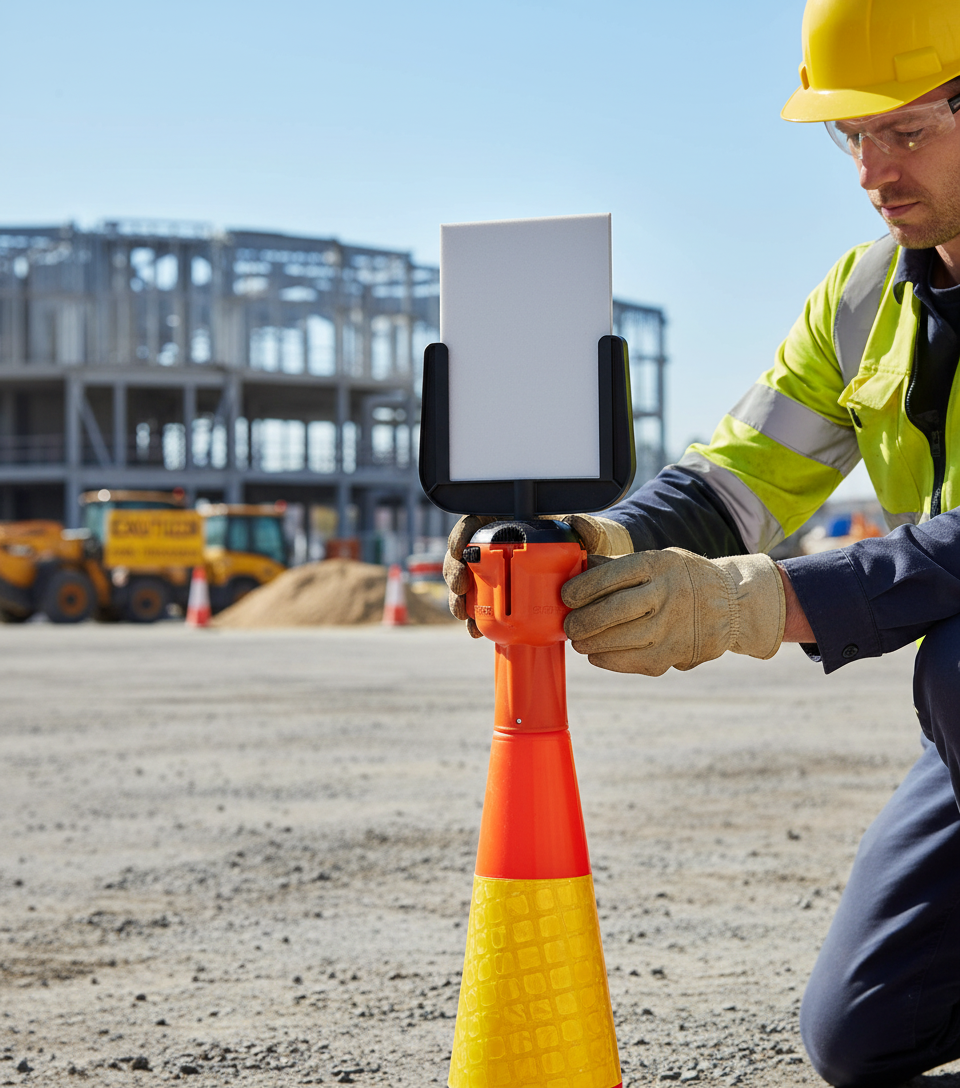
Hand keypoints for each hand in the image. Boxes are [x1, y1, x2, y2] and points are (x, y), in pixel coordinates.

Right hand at [443, 514, 633, 636]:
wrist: (597, 571)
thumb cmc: (589, 545)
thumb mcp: (590, 533)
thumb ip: (585, 527)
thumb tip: (576, 525)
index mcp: (513, 523)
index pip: (476, 523)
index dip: (461, 535)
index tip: (460, 549)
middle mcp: (501, 547)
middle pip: (465, 555)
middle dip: (454, 572)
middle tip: (460, 588)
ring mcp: (501, 573)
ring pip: (468, 583)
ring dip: (459, 599)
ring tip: (464, 615)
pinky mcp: (505, 597)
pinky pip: (483, 606)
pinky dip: (475, 619)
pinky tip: (476, 631)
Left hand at [561, 548, 784, 674]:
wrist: (730, 605)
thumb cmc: (679, 579)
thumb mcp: (657, 560)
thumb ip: (617, 565)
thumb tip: (574, 569)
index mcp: (658, 565)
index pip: (610, 576)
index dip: (582, 588)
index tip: (566, 596)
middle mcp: (666, 594)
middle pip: (611, 611)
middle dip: (581, 621)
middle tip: (569, 625)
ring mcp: (670, 627)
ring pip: (618, 640)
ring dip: (590, 643)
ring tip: (579, 640)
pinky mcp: (672, 655)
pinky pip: (629, 661)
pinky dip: (606, 659)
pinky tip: (597, 654)